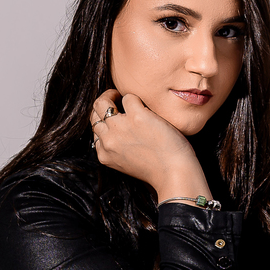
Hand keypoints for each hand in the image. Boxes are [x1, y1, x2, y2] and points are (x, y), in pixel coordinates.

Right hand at [90, 89, 205, 198]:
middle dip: (103, 105)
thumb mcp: (129, 164)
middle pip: (94, 115)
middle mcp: (108, 140)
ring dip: (111, 95)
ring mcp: (121, 127)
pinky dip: (136, 98)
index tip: (115, 119)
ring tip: (121, 96)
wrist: (175, 174)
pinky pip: (129, 97)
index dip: (104, 122)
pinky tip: (144, 104)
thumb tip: (120, 131)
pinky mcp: (137, 116)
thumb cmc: (159, 170)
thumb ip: (119, 149)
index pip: (96, 132)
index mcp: (105, 154)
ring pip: (102, 103)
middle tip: (115, 99)